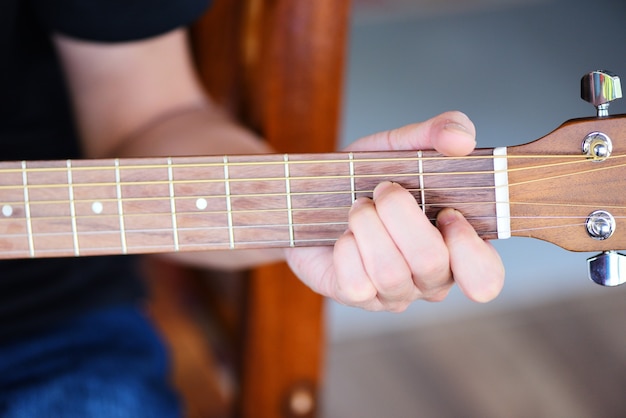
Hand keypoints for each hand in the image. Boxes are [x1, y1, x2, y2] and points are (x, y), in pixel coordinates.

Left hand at [285, 111, 504, 311]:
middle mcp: (431, 278)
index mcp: (458, 247)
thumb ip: (440, 131)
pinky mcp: (356, 297)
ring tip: (359, 206)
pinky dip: (347, 249)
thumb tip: (462, 140)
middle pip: (431, 263)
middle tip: (383, 188)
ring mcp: (395, 293)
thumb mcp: (405, 145)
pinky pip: (356, 284)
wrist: (316, 196)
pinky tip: (344, 234)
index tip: (445, 210)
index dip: (467, 246)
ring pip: (391, 274)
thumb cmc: (370, 177)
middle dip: (399, 214)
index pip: (485, 277)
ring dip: (368, 226)